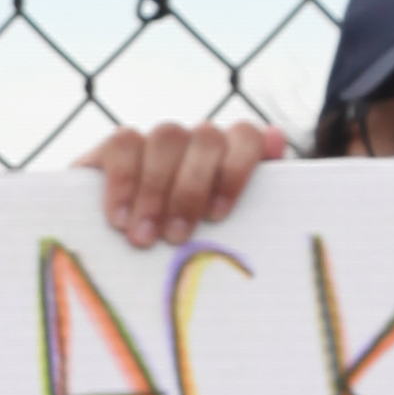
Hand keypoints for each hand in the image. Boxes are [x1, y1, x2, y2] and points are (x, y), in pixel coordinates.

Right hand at [92, 115, 293, 251]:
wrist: (121, 257)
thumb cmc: (186, 256)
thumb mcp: (225, 238)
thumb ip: (253, 199)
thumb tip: (276, 136)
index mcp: (231, 156)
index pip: (246, 137)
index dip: (236, 170)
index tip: (217, 216)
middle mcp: (197, 141)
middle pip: (206, 139)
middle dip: (190, 189)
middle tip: (175, 237)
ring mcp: (158, 141)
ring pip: (166, 137)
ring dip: (155, 189)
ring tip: (143, 237)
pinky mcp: (117, 147)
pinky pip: (123, 144)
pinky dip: (123, 182)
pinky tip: (119, 218)